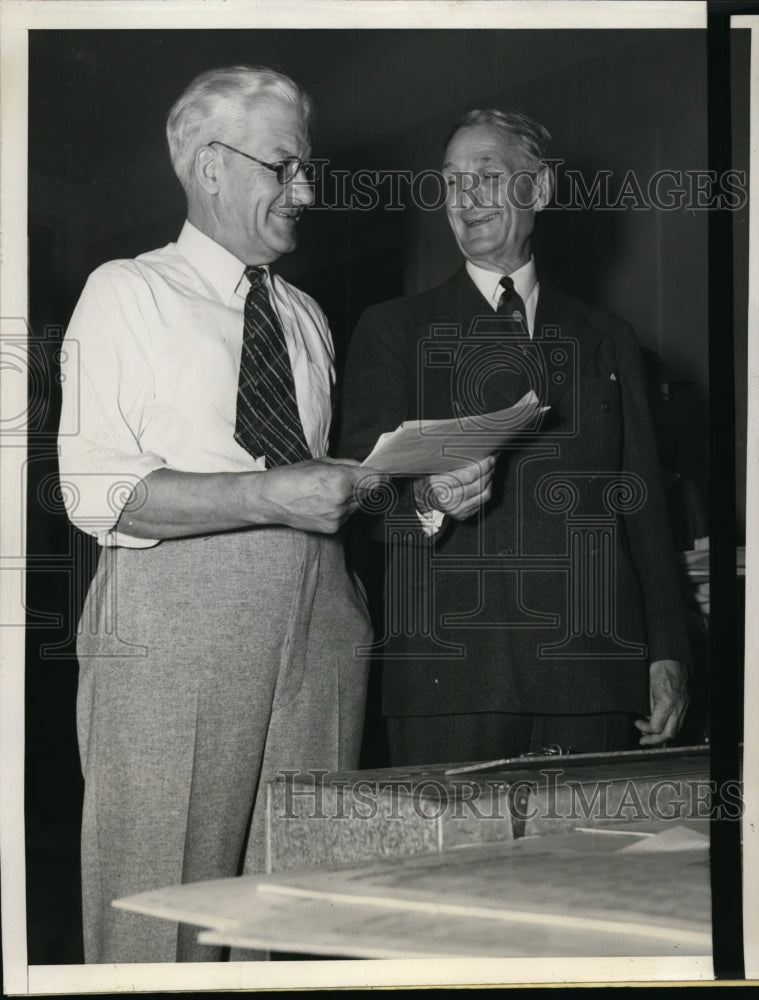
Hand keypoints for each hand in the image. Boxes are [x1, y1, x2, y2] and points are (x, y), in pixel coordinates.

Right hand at [258, 459, 386, 533]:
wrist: (270, 500)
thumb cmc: (291, 477)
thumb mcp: (321, 462)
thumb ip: (347, 465)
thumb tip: (364, 467)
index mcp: (340, 480)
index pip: (376, 480)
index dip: (382, 476)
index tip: (383, 474)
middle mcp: (342, 501)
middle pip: (370, 493)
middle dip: (365, 485)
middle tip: (351, 479)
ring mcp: (338, 517)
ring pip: (359, 505)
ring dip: (353, 498)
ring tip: (331, 491)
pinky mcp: (333, 528)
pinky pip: (348, 516)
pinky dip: (343, 509)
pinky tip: (326, 502)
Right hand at [413, 456, 496, 521]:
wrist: (424, 498)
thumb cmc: (431, 479)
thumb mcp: (436, 467)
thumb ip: (453, 461)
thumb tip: (476, 451)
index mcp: (439, 485)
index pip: (468, 476)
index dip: (482, 466)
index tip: (489, 458)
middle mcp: (447, 500)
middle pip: (478, 485)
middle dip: (489, 471)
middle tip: (492, 461)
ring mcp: (456, 510)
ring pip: (483, 494)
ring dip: (490, 480)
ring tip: (490, 470)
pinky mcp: (463, 515)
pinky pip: (482, 502)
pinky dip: (487, 489)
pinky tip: (485, 481)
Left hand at [634, 659, 689, 745]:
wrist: (671, 661)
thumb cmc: (659, 672)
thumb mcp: (648, 691)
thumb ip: (650, 708)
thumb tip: (648, 719)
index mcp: (666, 704)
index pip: (656, 727)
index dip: (645, 729)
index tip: (637, 724)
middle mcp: (677, 708)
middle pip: (669, 734)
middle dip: (655, 740)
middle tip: (644, 740)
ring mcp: (684, 707)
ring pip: (676, 729)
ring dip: (663, 734)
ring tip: (651, 733)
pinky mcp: (687, 704)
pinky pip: (679, 721)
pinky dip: (670, 725)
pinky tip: (661, 722)